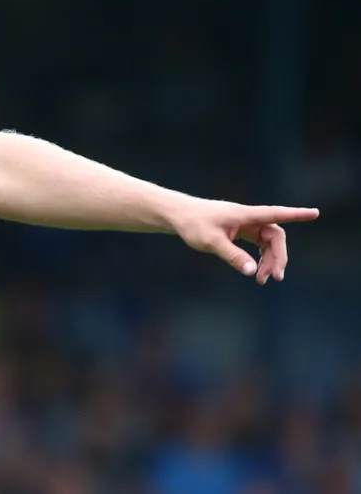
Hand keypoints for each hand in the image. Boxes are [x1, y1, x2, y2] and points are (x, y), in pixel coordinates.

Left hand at [170, 200, 318, 282]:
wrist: (178, 216)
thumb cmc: (193, 225)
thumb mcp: (211, 242)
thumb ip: (232, 256)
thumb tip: (252, 271)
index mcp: (244, 215)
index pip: (275, 214)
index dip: (296, 214)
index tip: (315, 213)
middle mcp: (248, 218)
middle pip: (274, 235)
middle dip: (277, 257)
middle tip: (274, 278)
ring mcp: (245, 224)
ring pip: (267, 242)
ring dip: (269, 260)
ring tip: (262, 280)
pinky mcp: (240, 230)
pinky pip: (258, 244)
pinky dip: (260, 257)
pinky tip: (256, 271)